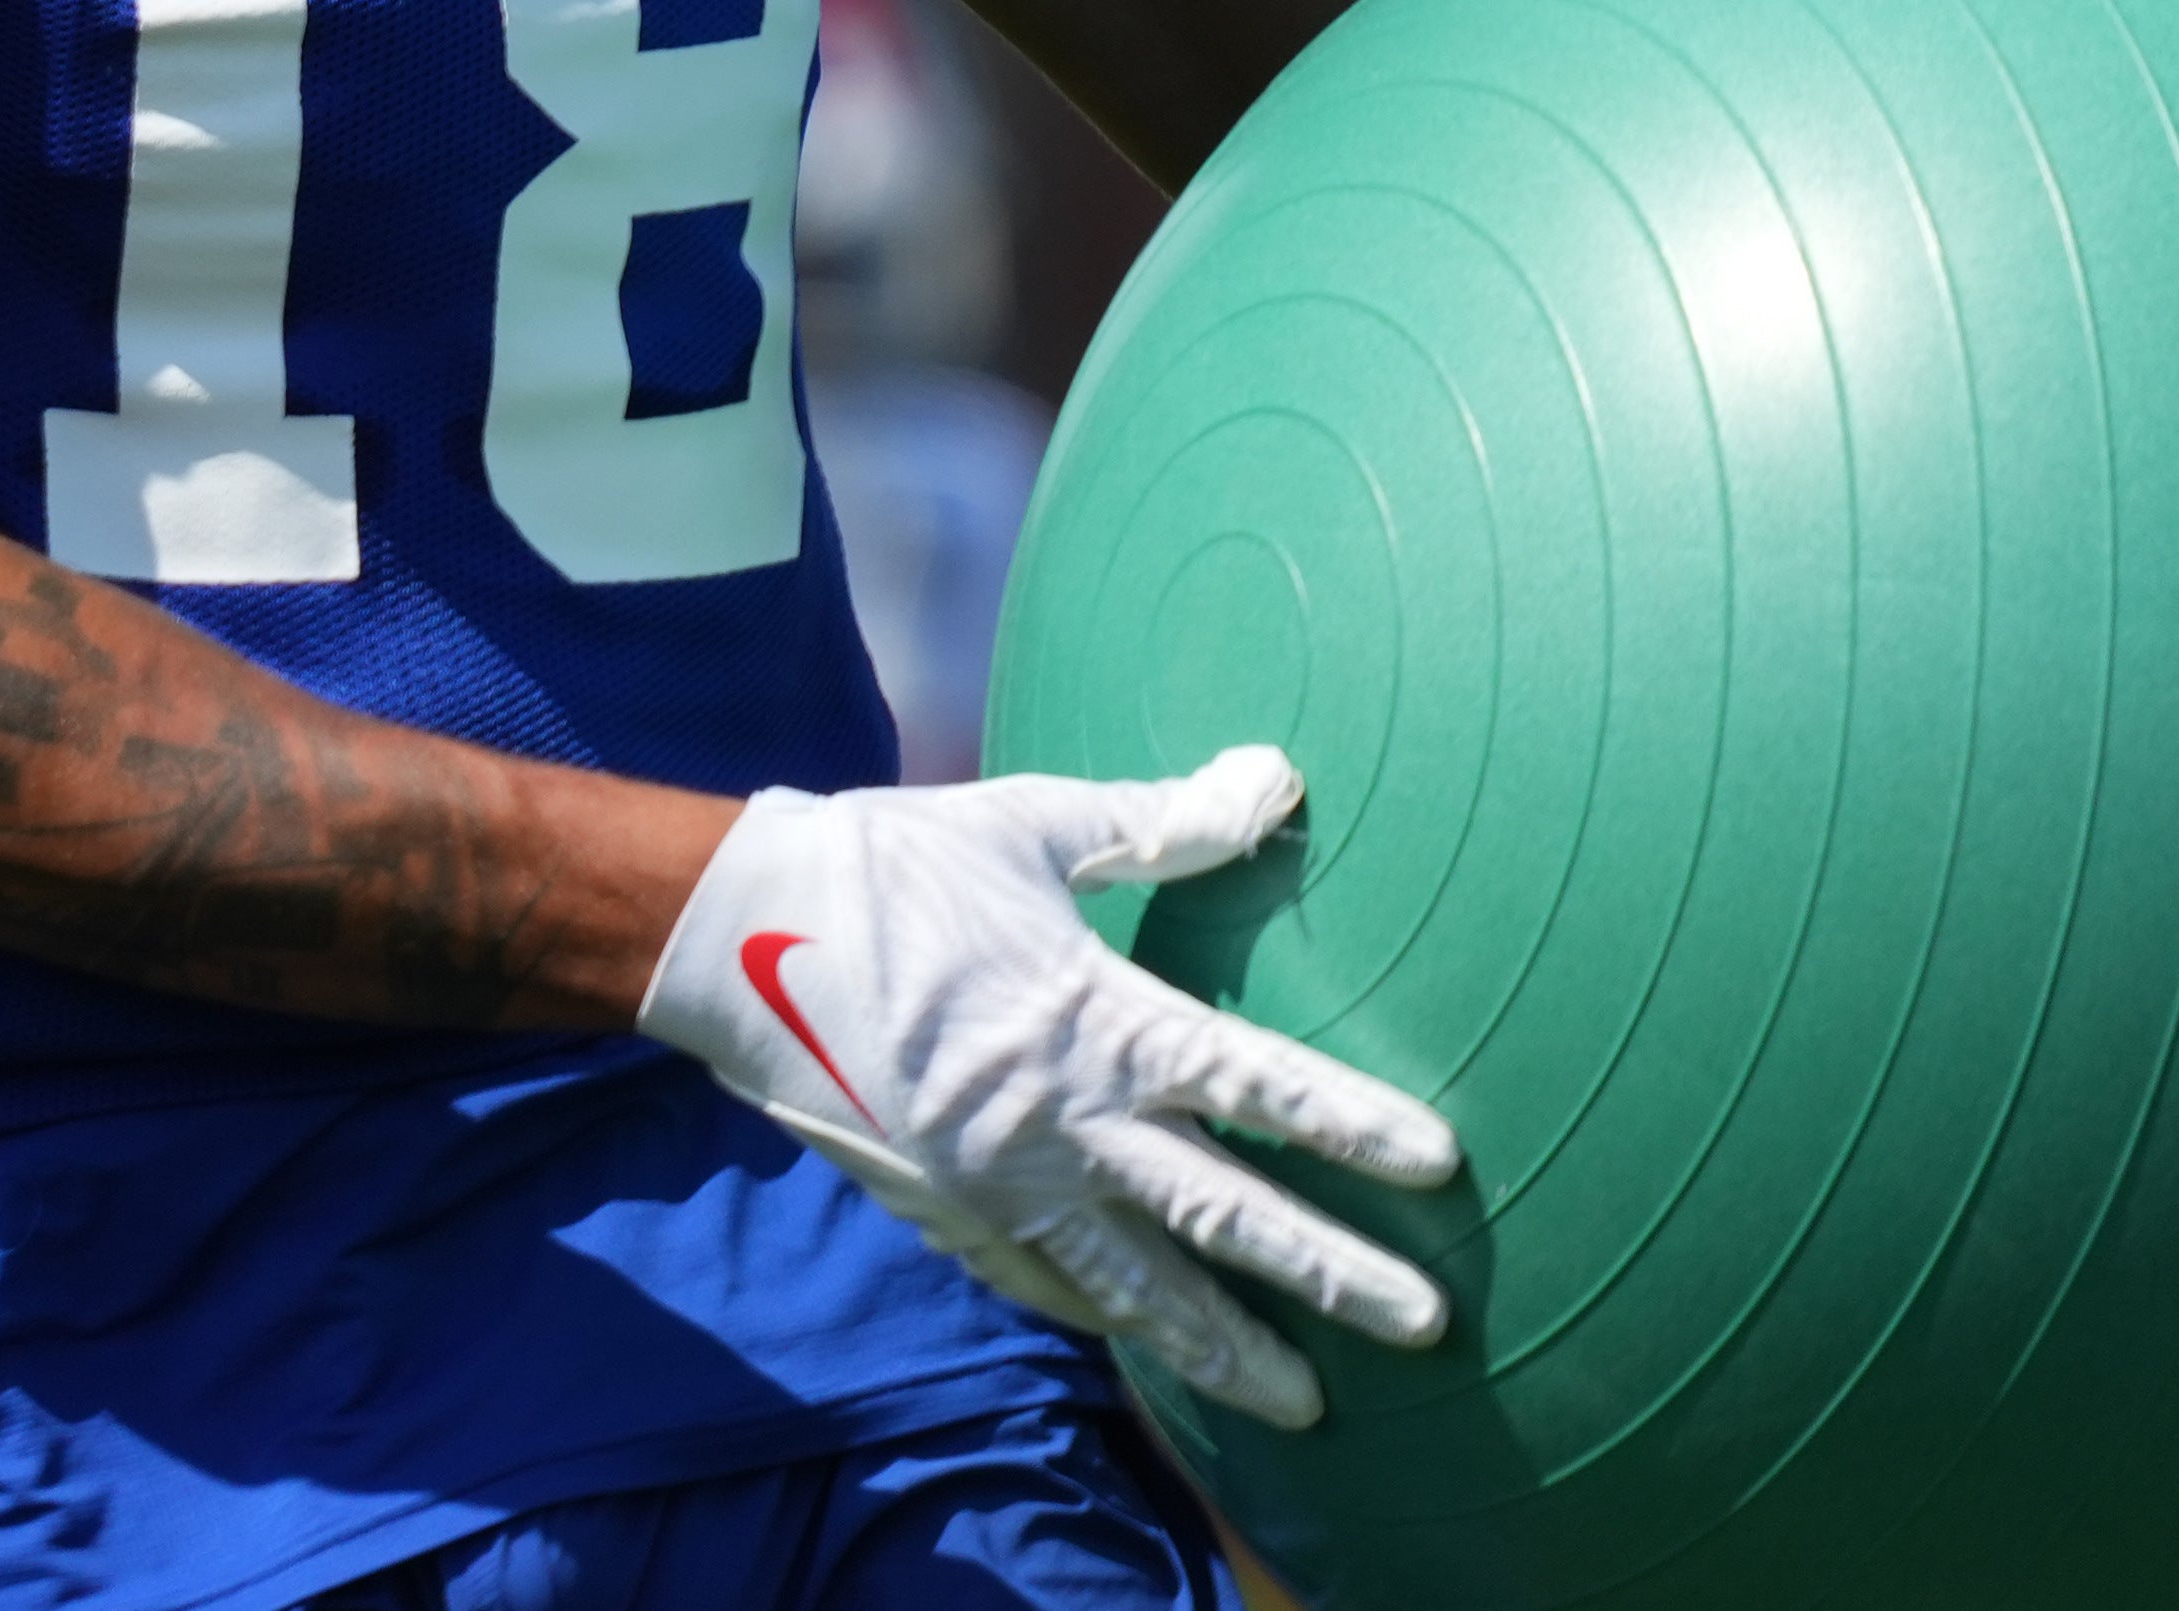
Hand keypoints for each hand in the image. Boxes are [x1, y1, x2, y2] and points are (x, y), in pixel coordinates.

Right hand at [637, 743, 1453, 1428]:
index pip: (1251, 1084)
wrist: (742, 938)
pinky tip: (1147, 1344)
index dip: (1348, 1124)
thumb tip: (1278, 776)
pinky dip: (1108, 1322)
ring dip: (1226, 1346)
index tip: (1436, 1166)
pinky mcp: (950, 1211)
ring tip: (1304, 1402)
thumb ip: (1167, 820)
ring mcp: (1003, 1184)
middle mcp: (1060, 1123)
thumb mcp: (1037, 823)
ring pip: (1138, 1285)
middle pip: (1221, 1215)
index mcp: (1091, 1021)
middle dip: (1329, 1274)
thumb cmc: (895, 864)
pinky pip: (1046, 1285)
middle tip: (1424, 1324)